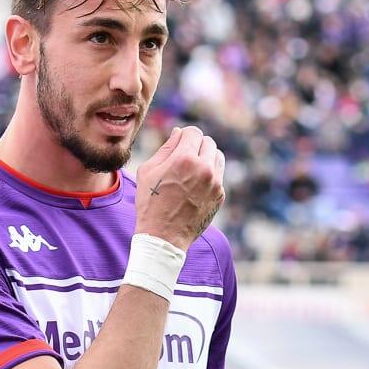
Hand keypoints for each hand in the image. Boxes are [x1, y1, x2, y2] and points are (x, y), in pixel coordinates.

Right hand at [134, 126, 225, 250]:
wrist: (163, 236)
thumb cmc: (150, 202)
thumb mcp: (149, 171)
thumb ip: (166, 148)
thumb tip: (179, 132)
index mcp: (184, 159)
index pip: (194, 132)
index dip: (185, 135)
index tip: (180, 142)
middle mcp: (204, 168)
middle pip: (208, 142)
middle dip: (196, 145)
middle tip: (184, 156)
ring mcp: (215, 183)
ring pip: (217, 156)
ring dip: (206, 157)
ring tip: (192, 168)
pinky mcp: (220, 195)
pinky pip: (219, 175)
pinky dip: (209, 175)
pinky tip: (194, 186)